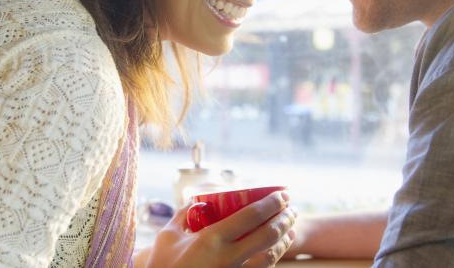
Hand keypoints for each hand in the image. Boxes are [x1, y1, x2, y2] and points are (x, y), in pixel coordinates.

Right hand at [145, 190, 296, 267]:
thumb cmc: (162, 265)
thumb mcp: (168, 235)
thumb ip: (183, 215)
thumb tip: (197, 201)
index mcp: (211, 239)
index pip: (251, 216)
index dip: (272, 202)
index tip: (282, 193)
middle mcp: (227, 257)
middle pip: (268, 235)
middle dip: (285, 218)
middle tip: (291, 206)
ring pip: (271, 256)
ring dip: (285, 238)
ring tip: (290, 225)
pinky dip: (275, 256)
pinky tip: (279, 247)